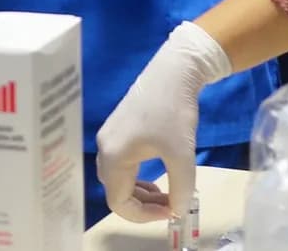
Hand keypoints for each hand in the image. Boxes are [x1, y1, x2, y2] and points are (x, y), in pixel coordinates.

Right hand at [95, 22, 231, 223]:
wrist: (173, 71)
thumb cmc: (173, 111)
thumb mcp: (182, 154)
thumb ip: (181, 188)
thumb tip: (180, 212)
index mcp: (113, 155)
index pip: (118, 202)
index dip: (143, 216)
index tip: (171, 212)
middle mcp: (104, 148)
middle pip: (115, 191)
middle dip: (143, 205)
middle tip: (171, 205)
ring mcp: (109, 138)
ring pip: (118, 179)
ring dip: (140, 193)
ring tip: (167, 194)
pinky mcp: (118, 130)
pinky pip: (121, 165)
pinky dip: (137, 178)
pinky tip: (157, 177)